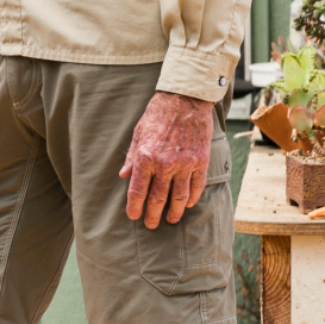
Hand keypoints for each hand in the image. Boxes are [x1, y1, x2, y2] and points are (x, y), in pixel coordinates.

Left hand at [122, 89, 217, 228]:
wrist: (185, 99)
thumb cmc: (158, 113)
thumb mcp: (138, 133)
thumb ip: (132, 157)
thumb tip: (124, 176)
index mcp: (146, 157)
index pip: (137, 191)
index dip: (134, 207)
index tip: (134, 216)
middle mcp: (165, 164)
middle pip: (157, 199)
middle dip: (153, 215)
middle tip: (151, 225)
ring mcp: (185, 164)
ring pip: (179, 197)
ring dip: (175, 212)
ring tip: (172, 219)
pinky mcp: (200, 161)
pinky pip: (197, 186)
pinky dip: (193, 198)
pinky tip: (189, 204)